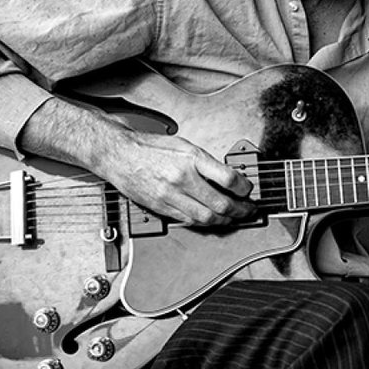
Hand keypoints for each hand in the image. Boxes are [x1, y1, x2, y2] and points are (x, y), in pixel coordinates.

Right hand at [101, 128, 256, 226]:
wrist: (119, 155)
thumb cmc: (150, 148)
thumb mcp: (184, 146)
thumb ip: (207, 162)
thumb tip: (230, 177)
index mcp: (191, 159)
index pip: (228, 179)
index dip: (244, 188)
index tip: (249, 190)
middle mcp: (182, 178)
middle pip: (220, 203)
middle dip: (240, 210)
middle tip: (249, 210)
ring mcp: (170, 195)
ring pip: (206, 217)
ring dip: (224, 220)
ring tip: (233, 217)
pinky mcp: (161, 207)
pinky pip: (189, 220)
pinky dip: (204, 222)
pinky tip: (212, 218)